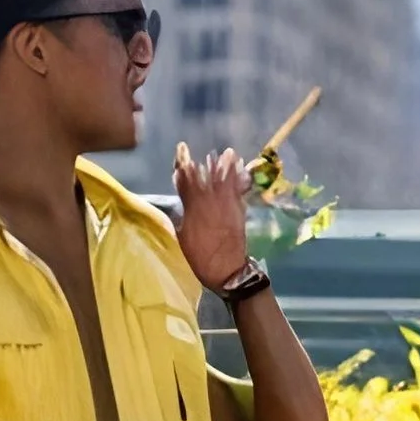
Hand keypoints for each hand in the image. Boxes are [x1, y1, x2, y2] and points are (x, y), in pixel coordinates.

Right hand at [172, 146, 254, 293]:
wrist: (227, 270)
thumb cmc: (200, 257)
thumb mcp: (182, 237)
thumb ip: (180, 217)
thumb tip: (178, 202)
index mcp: (193, 208)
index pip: (186, 181)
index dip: (183, 166)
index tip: (182, 150)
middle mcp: (209, 202)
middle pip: (205, 177)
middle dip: (204, 164)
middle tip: (206, 150)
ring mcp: (226, 205)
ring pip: (224, 180)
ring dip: (224, 166)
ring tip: (228, 152)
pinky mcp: (239, 210)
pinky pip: (238, 189)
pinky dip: (239, 178)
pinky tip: (241, 170)